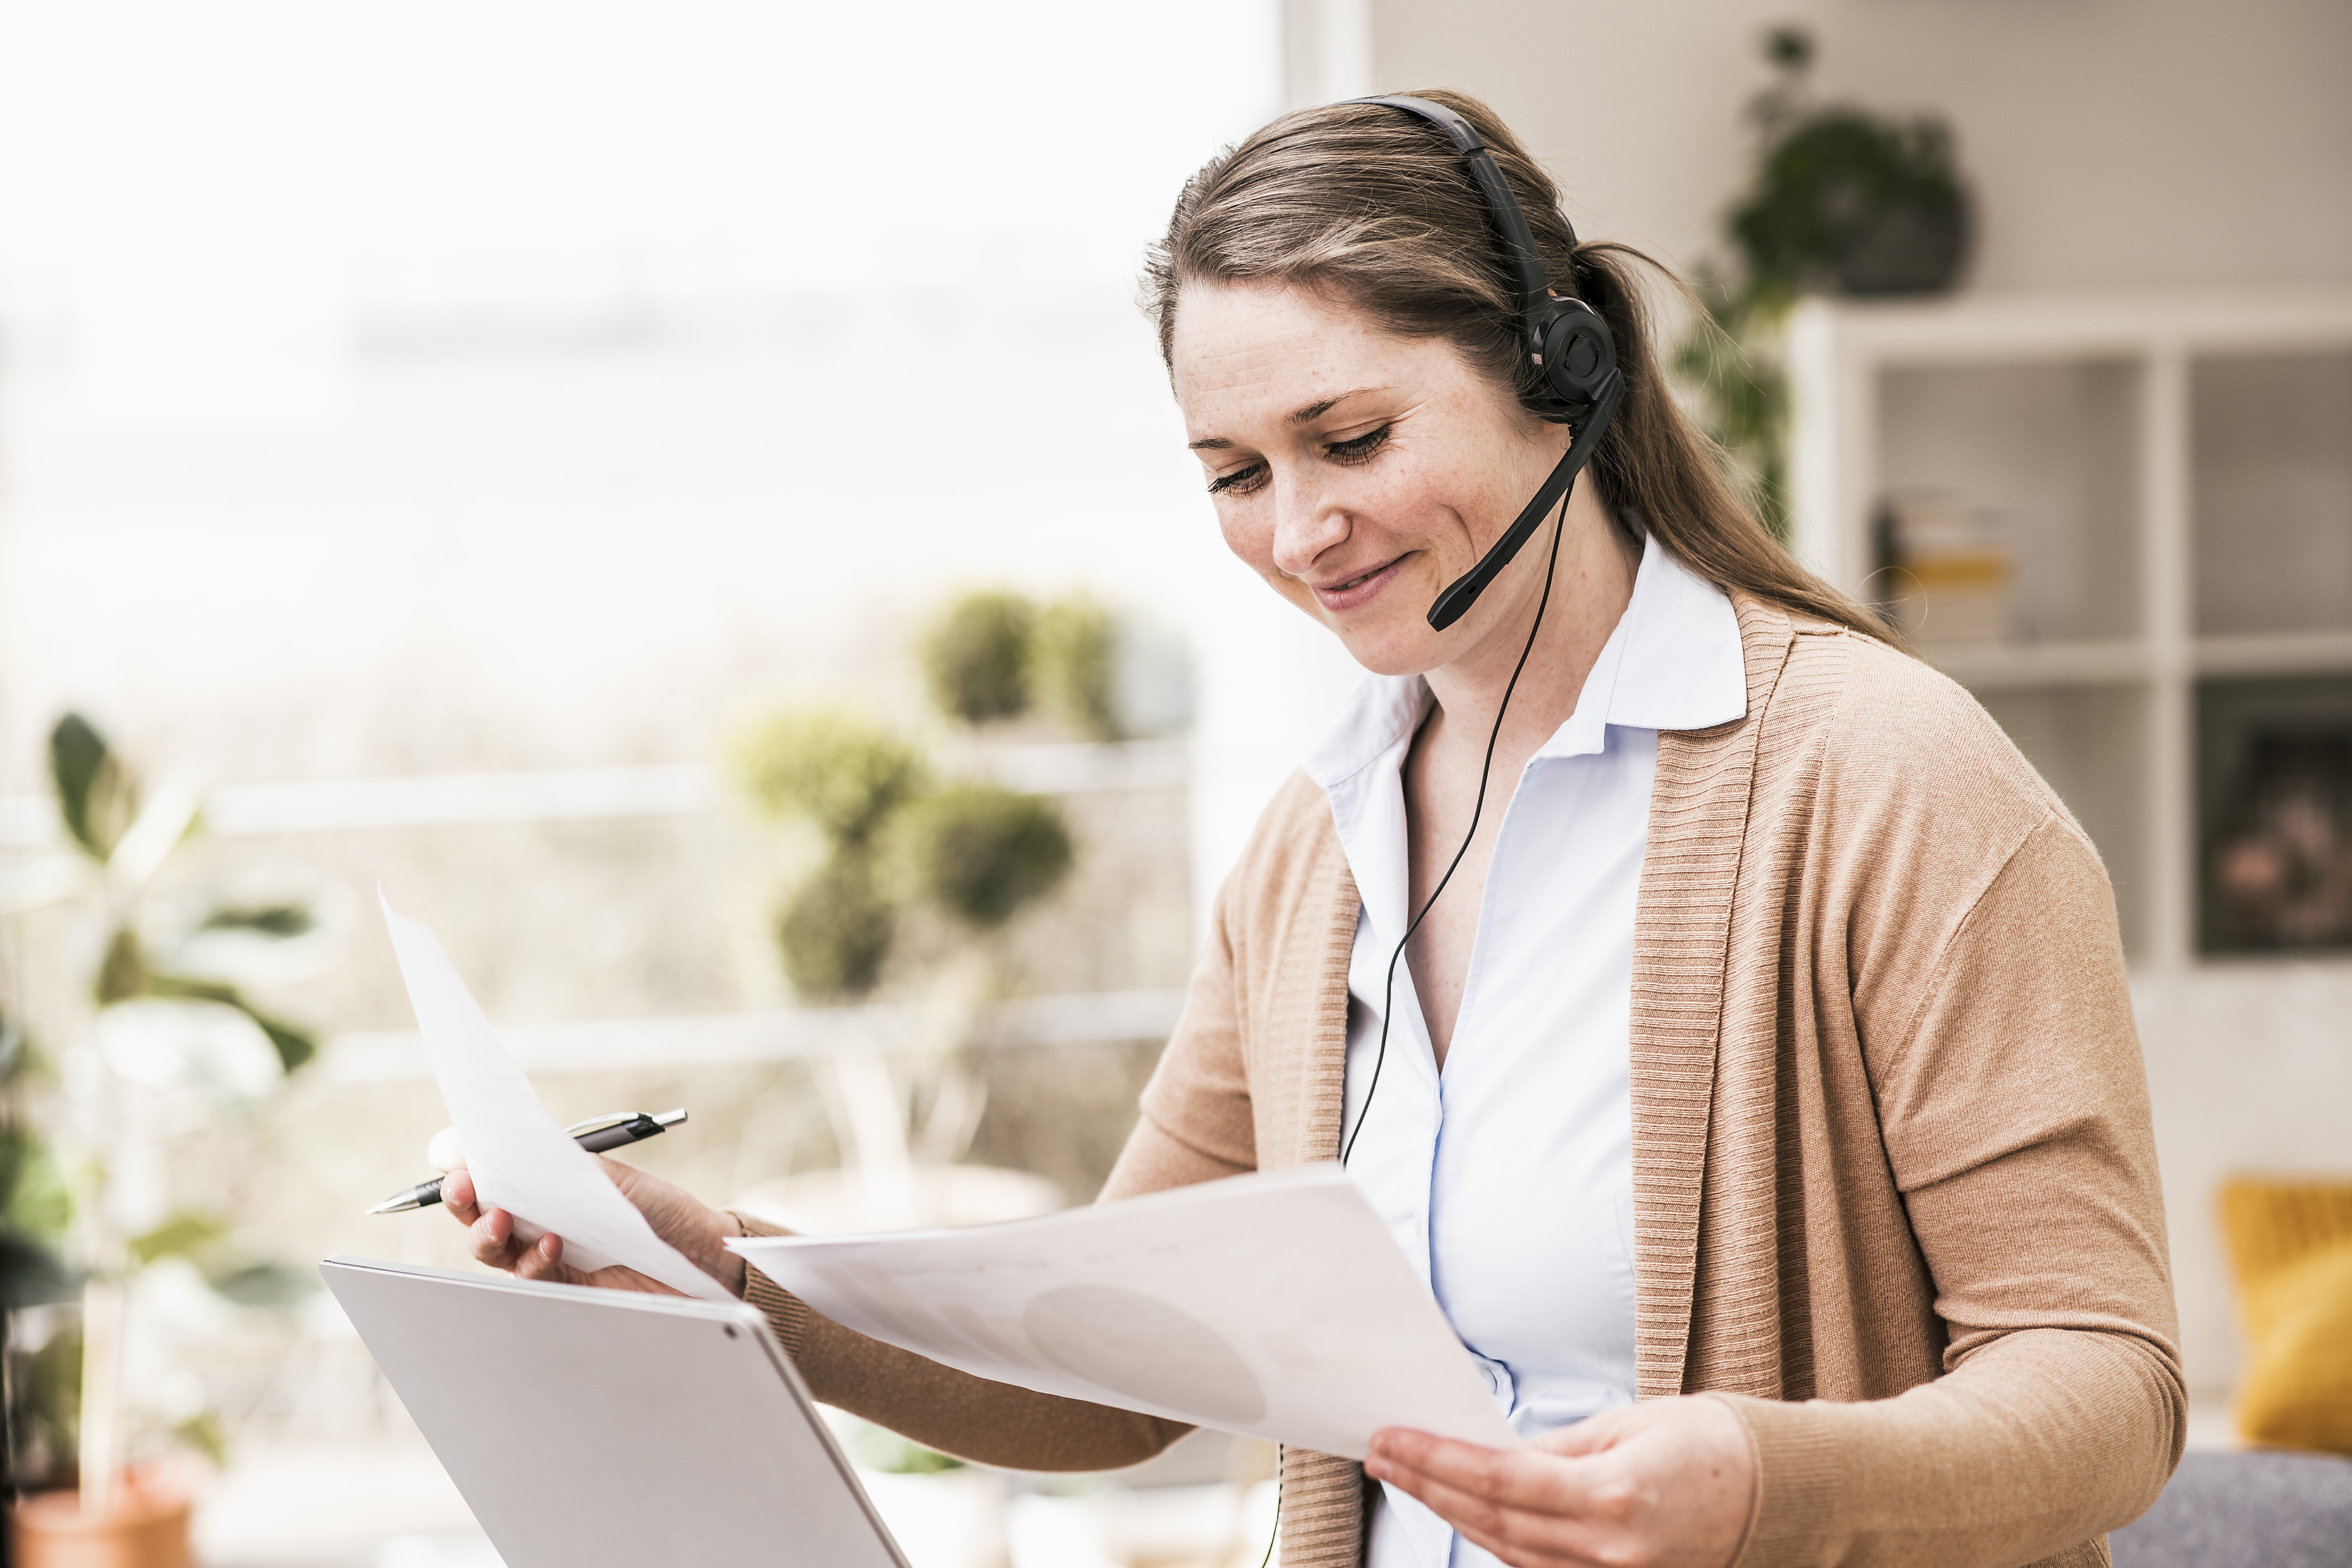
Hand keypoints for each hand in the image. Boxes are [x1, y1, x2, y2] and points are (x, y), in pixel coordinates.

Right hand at [433, 1132, 747, 1298]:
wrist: (705, 1258)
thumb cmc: (662, 1210)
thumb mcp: (609, 1178)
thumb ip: (556, 1165)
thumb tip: (504, 1143)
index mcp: (548, 1182)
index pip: (492, 1170)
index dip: (464, 1164)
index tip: (451, 1155)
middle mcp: (540, 1217)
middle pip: (479, 1211)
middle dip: (462, 1199)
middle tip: (463, 1187)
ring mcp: (546, 1255)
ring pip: (493, 1249)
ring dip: (486, 1234)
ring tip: (501, 1220)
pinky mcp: (562, 1288)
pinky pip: (529, 1277)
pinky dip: (532, 1260)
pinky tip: (551, 1245)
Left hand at [1363, 1395, 1755, 1567]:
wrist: (1781, 1495)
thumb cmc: (1709, 1444)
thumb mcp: (1627, 1423)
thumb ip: (1554, 1447)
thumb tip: (1490, 1453)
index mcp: (1615, 1495)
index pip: (1499, 1480)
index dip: (1436, 1459)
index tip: (1392, 1438)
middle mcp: (1611, 1551)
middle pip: (1492, 1522)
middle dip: (1429, 1485)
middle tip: (1383, 1453)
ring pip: (1508, 1552)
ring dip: (1452, 1515)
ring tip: (1410, 1476)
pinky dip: (1496, 1540)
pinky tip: (1464, 1511)